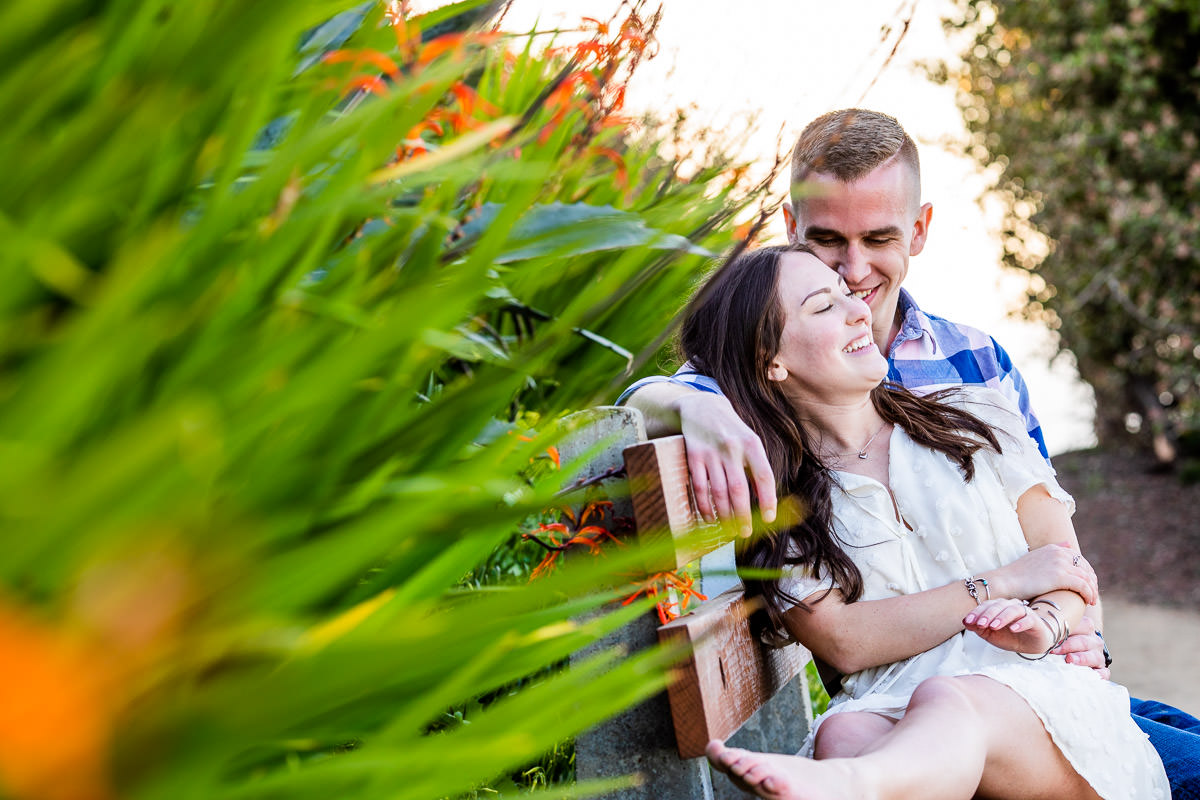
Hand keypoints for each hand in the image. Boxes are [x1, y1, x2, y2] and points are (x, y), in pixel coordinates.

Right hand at [677, 392, 775, 535]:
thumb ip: (756, 465)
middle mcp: (731, 447)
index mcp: (751, 444)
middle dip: (743, 515)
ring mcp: (710, 452)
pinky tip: (709, 517)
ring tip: (729, 528)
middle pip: (739, 488)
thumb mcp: (749, 439)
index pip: (764, 475)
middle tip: (745, 531)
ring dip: (724, 514)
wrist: (701, 406)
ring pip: (718, 491)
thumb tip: (764, 498)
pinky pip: (699, 487)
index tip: (768, 518)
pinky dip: (704, 506)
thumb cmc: (731, 429)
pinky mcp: (693, 456)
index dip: (768, 499)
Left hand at [963, 598, 1055, 654]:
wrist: (1030, 644)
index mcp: (998, 607)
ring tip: (994, 626)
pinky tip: (1013, 629)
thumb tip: (966, 622)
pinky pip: (1028, 619)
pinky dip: (1020, 623)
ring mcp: (1023, 612)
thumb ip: (978, 628)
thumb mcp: (990, 634)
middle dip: (987, 615)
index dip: (976, 613)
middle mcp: (1010, 606)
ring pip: (1012, 610)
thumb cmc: (1010, 636)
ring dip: (1001, 618)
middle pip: (998, 606)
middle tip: (980, 624)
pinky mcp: (1035, 621)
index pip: (986, 606)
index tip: (968, 621)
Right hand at [991, 543, 1098, 605]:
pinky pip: (1082, 585)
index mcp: (1053, 548)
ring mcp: (1060, 564)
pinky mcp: (1060, 576)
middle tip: (1092, 594)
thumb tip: (1067, 544)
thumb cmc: (1016, 575)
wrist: (1005, 582)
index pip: (1078, 558)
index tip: (1087, 584)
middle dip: (1092, 581)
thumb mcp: (1034, 558)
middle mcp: (1058, 553)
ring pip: (1086, 577)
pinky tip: (1088, 602)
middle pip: (1085, 567)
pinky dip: (1088, 594)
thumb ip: (1051, 553)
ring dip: (1092, 589)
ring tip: (1091, 601)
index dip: (1086, 571)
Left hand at [1051, 614, 1110, 679]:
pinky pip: (1104, 673)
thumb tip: (1032, 621)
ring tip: (1069, 660)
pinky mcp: (1101, 669)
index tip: (1051, 637)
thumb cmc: (1062, 639)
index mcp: (1086, 627)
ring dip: (1082, 659)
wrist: (1077, 653)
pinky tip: (1090, 675)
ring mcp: (1098, 655)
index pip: (1083, 625)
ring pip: (1095, 656)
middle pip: (1085, 642)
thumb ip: (1052, 626)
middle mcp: (1094, 641)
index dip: (1066, 631)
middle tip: (1055, 650)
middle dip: (1069, 646)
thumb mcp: (1059, 631)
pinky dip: (1099, 675)